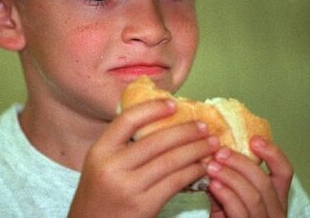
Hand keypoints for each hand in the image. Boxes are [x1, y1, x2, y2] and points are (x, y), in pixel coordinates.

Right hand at [68, 100, 219, 217]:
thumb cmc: (99, 193)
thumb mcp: (99, 164)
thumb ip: (121, 145)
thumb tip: (158, 120)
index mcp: (99, 151)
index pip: (127, 120)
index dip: (152, 108)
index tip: (173, 104)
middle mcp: (112, 167)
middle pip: (155, 140)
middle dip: (185, 131)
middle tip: (204, 125)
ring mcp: (128, 188)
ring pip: (170, 161)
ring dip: (195, 150)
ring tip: (210, 144)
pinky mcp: (144, 206)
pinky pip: (175, 182)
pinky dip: (192, 171)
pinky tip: (202, 166)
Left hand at [206, 137, 292, 217]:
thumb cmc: (225, 212)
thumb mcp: (230, 191)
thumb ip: (228, 174)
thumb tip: (214, 148)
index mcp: (275, 196)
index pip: (284, 171)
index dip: (272, 153)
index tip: (254, 140)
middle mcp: (275, 211)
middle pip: (266, 182)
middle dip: (241, 163)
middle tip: (220, 152)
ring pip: (255, 196)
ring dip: (230, 177)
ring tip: (211, 167)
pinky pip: (241, 212)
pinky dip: (227, 195)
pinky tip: (213, 185)